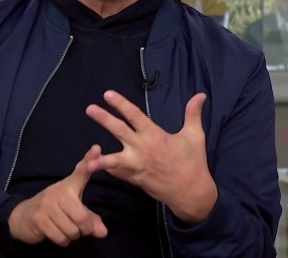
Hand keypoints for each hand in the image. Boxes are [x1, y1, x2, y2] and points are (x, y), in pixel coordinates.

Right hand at [8, 146, 107, 246]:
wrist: (23, 217)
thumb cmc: (54, 211)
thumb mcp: (73, 211)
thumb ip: (90, 219)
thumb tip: (103, 232)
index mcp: (69, 186)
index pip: (81, 172)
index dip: (89, 160)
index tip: (96, 148)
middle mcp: (58, 192)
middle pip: (82, 217)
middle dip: (84, 229)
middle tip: (79, 228)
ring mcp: (47, 205)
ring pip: (72, 230)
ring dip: (73, 236)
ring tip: (66, 229)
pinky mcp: (39, 219)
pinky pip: (61, 237)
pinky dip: (63, 241)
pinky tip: (57, 234)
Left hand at [85, 91, 217, 222]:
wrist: (191, 193)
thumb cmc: (193, 162)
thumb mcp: (195, 136)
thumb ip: (193, 114)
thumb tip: (201, 94)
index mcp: (155, 136)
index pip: (135, 115)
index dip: (121, 104)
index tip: (107, 94)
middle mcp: (142, 149)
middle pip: (119, 131)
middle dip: (104, 119)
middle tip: (89, 109)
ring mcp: (137, 166)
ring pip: (113, 160)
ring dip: (99, 159)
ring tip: (86, 159)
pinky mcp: (134, 179)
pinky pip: (117, 173)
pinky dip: (107, 169)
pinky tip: (94, 164)